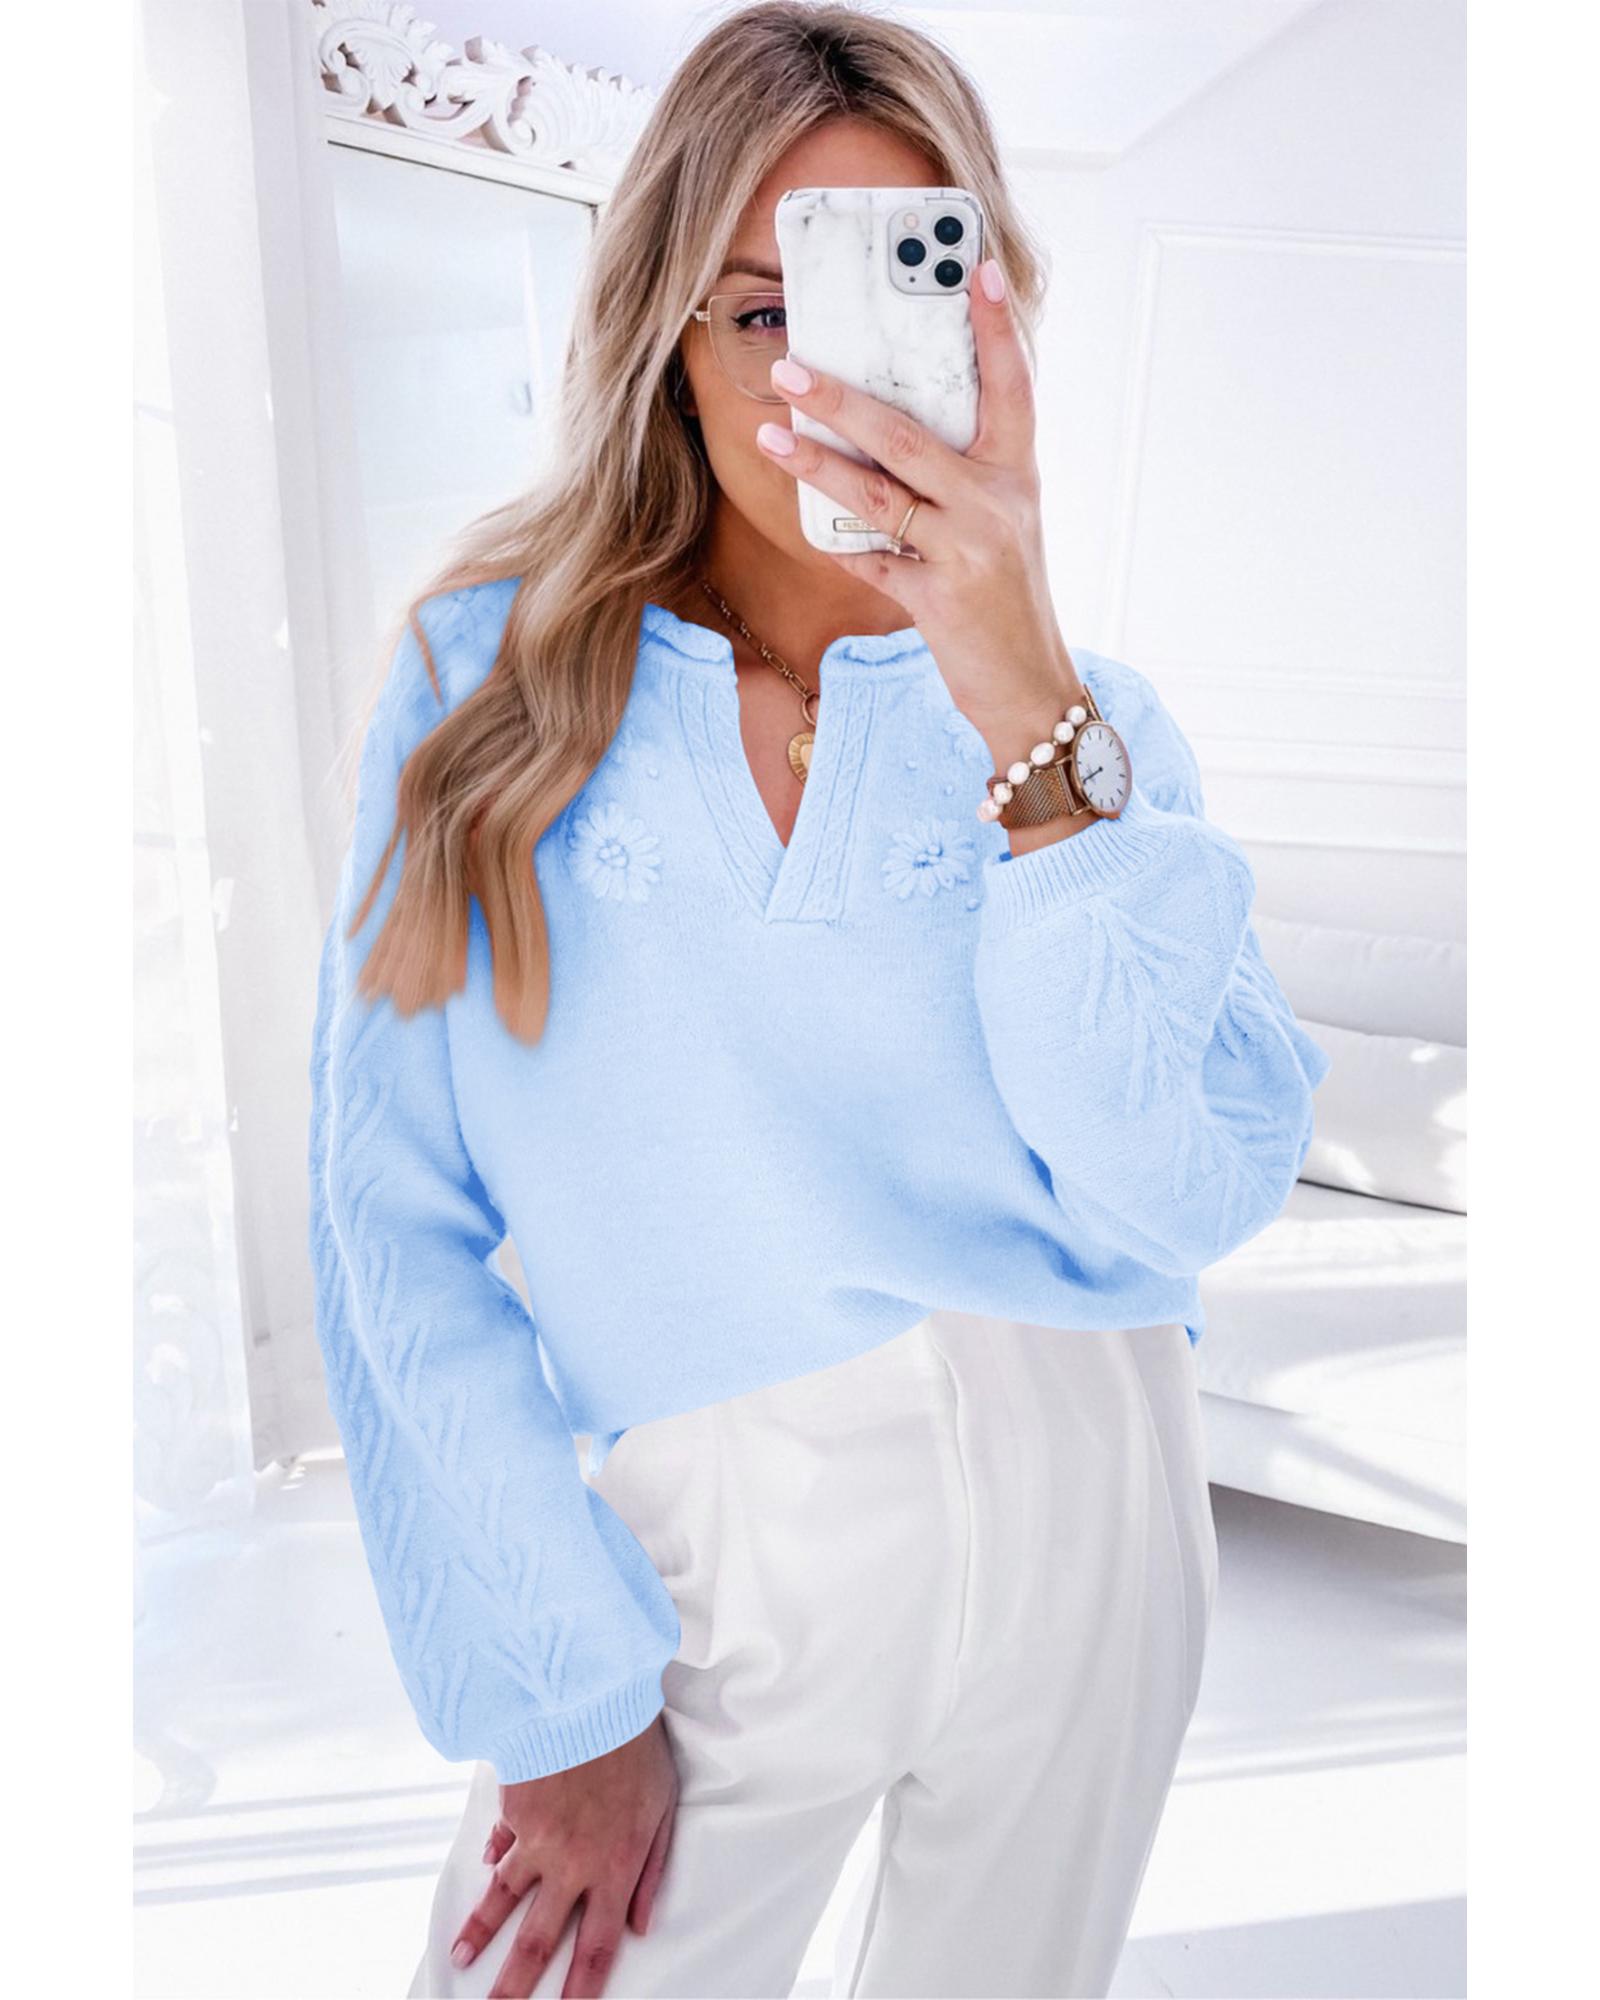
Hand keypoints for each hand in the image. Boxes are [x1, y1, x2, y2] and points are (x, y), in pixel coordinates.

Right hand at [448, 1713, 679, 1998]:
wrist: (591, 1691)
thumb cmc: (637, 1745)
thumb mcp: (664, 1806)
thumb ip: (654, 1869)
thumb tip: (642, 1924)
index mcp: (614, 1867)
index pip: (597, 1947)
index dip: (581, 1988)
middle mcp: (570, 1863)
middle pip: (538, 1939)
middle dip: (516, 1983)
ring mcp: (535, 1837)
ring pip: (503, 1897)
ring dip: (480, 1931)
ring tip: (460, 1957)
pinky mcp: (513, 1807)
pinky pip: (501, 1839)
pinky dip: (493, 1854)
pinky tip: (485, 1868)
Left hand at [755, 255, 1084, 776]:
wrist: (1030, 688)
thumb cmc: (1008, 598)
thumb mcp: (1004, 525)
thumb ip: (963, 477)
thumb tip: (891, 427)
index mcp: (1019, 476)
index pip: (1013, 385)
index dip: (997, 326)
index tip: (978, 267)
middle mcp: (997, 505)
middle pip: (909, 436)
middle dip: (843, 398)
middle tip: (793, 367)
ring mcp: (966, 552)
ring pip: (878, 494)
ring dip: (817, 462)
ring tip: (773, 434)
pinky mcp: (937, 600)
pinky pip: (870, 559)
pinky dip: (838, 542)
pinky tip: (806, 521)